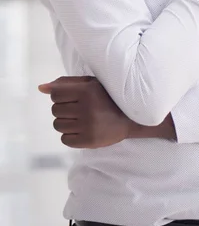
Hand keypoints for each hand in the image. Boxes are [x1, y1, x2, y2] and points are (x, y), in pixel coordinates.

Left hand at [38, 76, 175, 147]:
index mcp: (87, 91)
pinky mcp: (89, 141)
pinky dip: (70, 135)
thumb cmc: (107, 97)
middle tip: (78, 108)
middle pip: (55, 110)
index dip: (60, 96)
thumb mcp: (90, 84)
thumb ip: (65, 83)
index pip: (55, 94)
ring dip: (65, 122)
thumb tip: (41, 88)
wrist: (131, 119)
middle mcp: (87, 108)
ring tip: (80, 119)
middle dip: (63, 108)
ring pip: (57, 125)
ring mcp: (88, 126)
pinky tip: (82, 129)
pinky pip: (64, 139)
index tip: (72, 97)